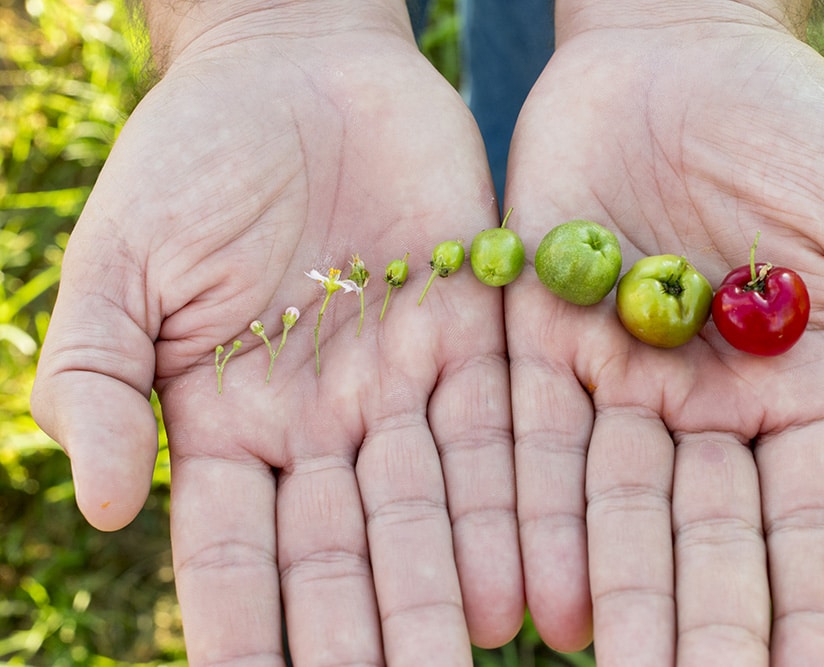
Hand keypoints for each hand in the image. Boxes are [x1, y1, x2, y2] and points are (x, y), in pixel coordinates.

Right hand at [31, 2, 521, 662]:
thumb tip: (105, 503)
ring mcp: (404, 384)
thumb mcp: (122, 261)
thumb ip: (101, 377)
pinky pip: (503, 426)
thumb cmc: (189, 156)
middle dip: (366, 632)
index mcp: (231, 421)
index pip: (235, 550)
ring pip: (434, 506)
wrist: (297, 67)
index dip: (241, 623)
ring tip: (475, 653)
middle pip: (347, 550)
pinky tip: (537, 563)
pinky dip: (517, 496)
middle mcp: (325, 423)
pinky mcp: (478, 332)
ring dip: (452, 584)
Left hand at [504, 2, 823, 663]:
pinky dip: (526, 509)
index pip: (805, 525)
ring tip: (597, 665)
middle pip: (697, 538)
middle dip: (696, 628)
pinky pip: (526, 434)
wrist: (678, 52)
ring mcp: (613, 376)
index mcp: (792, 391)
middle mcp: (697, 405)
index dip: (809, 611)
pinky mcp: (534, 334)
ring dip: (603, 589)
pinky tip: (523, 587)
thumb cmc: (795, 128)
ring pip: (604, 506)